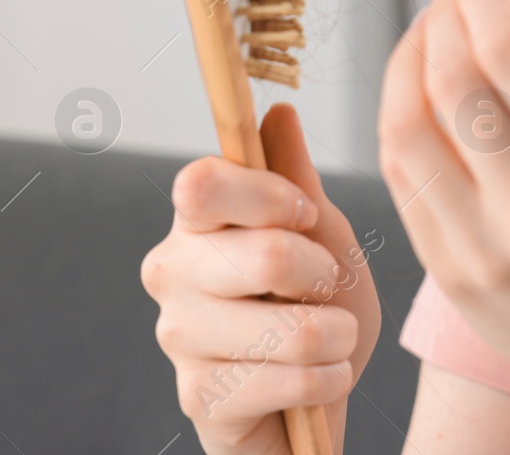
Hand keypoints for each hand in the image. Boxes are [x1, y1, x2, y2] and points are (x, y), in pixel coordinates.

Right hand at [141, 104, 382, 454]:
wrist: (322, 393)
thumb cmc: (318, 305)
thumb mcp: (324, 234)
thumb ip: (297, 178)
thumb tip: (278, 111)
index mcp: (198, 220)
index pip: (204, 183)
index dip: (270, 196)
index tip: (305, 216)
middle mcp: (173, 271)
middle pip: (265, 255)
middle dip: (325, 277)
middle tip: (327, 290)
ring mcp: (178, 336)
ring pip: (286, 327)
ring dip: (335, 336)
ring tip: (331, 339)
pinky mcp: (197, 397)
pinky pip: (286, 379)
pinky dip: (326, 378)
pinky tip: (320, 377)